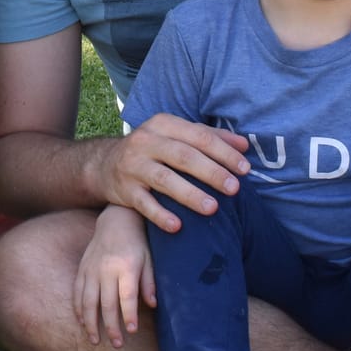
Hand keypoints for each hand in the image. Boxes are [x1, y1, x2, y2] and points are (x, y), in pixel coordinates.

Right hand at [75, 205, 155, 347]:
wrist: (116, 220)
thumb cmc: (137, 242)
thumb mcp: (149, 258)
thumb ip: (149, 282)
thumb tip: (152, 305)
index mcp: (126, 267)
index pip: (127, 297)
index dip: (129, 315)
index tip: (131, 330)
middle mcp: (106, 269)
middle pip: (107, 304)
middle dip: (112, 327)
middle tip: (118, 344)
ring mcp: (91, 269)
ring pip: (87, 302)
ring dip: (91, 324)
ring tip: (96, 340)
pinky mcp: (82, 269)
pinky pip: (77, 293)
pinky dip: (79, 309)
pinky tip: (83, 323)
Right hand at [95, 114, 249, 232]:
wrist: (105, 164)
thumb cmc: (153, 149)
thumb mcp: (177, 136)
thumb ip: (210, 137)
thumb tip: (244, 146)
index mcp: (163, 124)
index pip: (199, 136)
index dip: (224, 152)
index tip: (245, 169)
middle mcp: (146, 141)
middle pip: (184, 156)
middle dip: (212, 172)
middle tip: (234, 189)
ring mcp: (133, 166)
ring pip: (165, 180)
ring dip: (190, 194)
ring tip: (213, 208)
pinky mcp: (124, 190)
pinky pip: (144, 204)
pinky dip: (160, 215)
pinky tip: (177, 226)